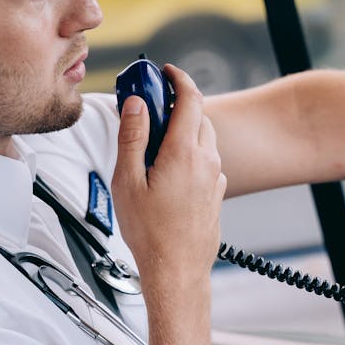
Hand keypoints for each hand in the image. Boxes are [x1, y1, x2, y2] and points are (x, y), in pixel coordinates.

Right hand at [111, 64, 226, 297]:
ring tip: (154, 146)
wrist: (177, 272)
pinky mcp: (216, 192)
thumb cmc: (151, 234)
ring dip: (183, 130)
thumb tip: (136, 105)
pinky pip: (206, 160)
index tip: (164, 72)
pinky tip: (167, 172)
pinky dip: (190, 153)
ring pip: (203, 138)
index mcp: (184, 152)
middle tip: (150, 109)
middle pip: (197, 115)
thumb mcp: (128, 181)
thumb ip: (133, 137)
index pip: (190, 98)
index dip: (177, 78)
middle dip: (176, 105)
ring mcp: (214, 177)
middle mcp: (206, 160)